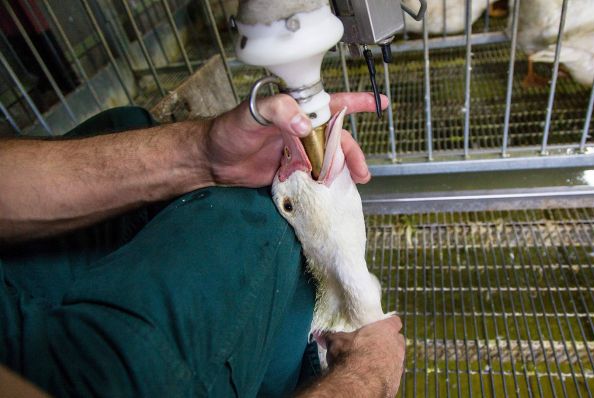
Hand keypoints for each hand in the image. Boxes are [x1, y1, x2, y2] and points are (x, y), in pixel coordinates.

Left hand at [205, 93, 387, 187]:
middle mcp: (301, 130)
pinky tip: (335, 192)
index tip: (378, 102)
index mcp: (295, 110)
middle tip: (362, 171)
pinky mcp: (292, 173)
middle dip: (353, 153)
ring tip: (354, 184)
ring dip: (343, 171)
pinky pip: (315, 178)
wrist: (212, 162)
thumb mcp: (251, 113)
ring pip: (329, 160)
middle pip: (336, 139)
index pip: (330, 103)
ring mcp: (298, 152)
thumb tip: (305, 125)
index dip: (356, 102)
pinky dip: (327, 185)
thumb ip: (278, 111)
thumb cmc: (228, 130)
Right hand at [324, 316, 405, 396]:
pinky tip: (373, 379)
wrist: (357, 383)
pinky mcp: (396, 382)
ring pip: (397, 359)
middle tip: (374, 347)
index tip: (381, 327)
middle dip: (389, 343)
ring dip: (387, 360)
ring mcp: (399, 365)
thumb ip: (332, 336)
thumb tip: (321, 334)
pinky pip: (393, 376)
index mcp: (385, 330)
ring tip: (372, 365)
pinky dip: (385, 376)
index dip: (388, 324)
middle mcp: (396, 346)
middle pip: (398, 340)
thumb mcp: (337, 341)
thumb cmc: (349, 355)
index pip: (394, 321)